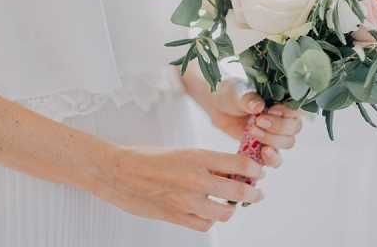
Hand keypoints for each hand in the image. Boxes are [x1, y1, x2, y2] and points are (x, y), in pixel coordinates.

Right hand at [93, 147, 264, 231]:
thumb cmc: (147, 157)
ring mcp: (187, 200)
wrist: (118, 171)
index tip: (258, 172)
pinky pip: (205, 224)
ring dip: (231, 208)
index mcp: (198, 156)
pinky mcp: (176, 216)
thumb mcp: (181, 151)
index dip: (255, 169)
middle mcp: (196, 178)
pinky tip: (208, 213)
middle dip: (253, 192)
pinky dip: (210, 220)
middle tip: (256, 192)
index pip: (240, 163)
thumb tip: (231, 168)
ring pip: (225, 212)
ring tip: (231, 204)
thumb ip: (206, 161)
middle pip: (239, 189)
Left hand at [206, 80, 302, 166]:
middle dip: (278, 126)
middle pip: (294, 128)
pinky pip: (275, 159)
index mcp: (282, 99)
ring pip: (287, 142)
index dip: (287, 113)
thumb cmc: (231, 93)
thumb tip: (258, 106)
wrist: (218, 106)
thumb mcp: (237, 92)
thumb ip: (248, 98)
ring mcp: (275, 133)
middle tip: (257, 120)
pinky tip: (262, 153)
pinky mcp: (265, 146)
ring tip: (251, 130)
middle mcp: (283, 117)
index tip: (271, 110)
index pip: (296, 108)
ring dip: (272, 139)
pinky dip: (272, 158)